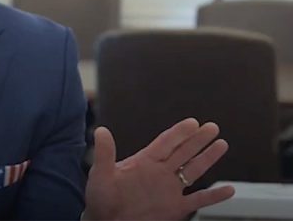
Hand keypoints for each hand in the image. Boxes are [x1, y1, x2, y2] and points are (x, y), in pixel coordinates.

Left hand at [85, 118, 235, 219]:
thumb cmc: (100, 198)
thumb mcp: (101, 174)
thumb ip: (104, 153)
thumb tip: (100, 130)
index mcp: (144, 162)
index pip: (165, 143)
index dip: (179, 132)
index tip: (193, 122)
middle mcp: (160, 173)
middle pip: (183, 152)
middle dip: (198, 139)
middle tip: (213, 126)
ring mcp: (169, 190)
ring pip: (193, 170)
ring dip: (207, 158)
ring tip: (222, 144)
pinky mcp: (175, 208)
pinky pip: (199, 200)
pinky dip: (214, 196)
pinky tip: (229, 190)